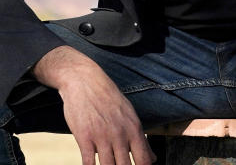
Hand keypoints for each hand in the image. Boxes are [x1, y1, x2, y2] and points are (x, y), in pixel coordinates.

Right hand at [34, 46, 154, 164]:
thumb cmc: (107, 97)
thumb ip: (140, 139)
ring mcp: (101, 136)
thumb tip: (152, 159)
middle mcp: (119, 134)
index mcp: (134, 129)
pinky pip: (88, 163)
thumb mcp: (129, 114)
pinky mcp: (84, 137)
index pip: (144, 161)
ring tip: (106, 164)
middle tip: (118, 164)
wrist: (83, 80)